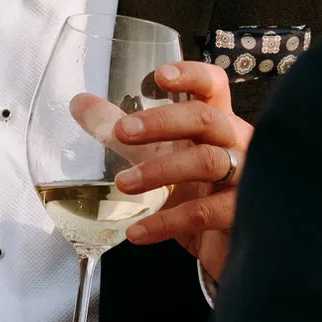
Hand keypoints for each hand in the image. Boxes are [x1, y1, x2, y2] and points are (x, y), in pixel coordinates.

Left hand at [111, 61, 252, 283]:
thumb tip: (78, 102)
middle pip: (206, 118)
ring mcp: (244, 178)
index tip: (159, 75)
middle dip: (163, 121)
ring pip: (208, 161)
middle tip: (121, 132)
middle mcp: (235, 142)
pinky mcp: (239, 215)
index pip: (213, 85)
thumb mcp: (156, 155)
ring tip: (122, 183)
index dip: (191, 75)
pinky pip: (204, 213)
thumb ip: (119, 130)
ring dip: (160, 170)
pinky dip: (165, 222)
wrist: (225, 246)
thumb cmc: (195, 190)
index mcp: (217, 121)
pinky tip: (136, 232)